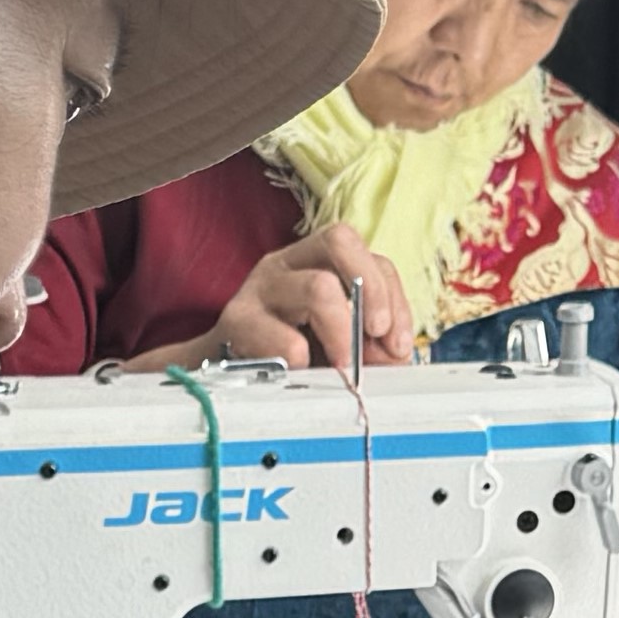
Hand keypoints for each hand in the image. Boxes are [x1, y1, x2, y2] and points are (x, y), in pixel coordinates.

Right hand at [174, 222, 410, 370]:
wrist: (220, 376)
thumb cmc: (284, 355)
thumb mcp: (335, 342)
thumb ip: (370, 344)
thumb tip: (394, 354)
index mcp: (314, 260)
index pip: (363, 252)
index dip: (391, 294)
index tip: (398, 342)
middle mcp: (286, 263)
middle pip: (340, 240)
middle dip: (372, 292)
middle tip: (376, 338)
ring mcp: (259, 288)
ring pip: (318, 287)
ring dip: (342, 333)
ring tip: (343, 368)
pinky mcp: (237, 322)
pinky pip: (284, 338)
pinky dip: (304, 361)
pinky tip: (302, 374)